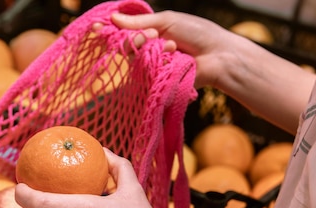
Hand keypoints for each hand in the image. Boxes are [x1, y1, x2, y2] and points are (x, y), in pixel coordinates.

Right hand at [108, 10, 238, 88]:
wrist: (218, 56)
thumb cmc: (197, 34)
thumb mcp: (167, 21)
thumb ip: (139, 23)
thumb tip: (113, 18)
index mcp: (149, 31)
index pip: (123, 31)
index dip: (109, 30)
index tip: (97, 28)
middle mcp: (148, 49)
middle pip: (125, 46)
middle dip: (135, 40)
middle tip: (151, 36)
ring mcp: (151, 65)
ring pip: (134, 59)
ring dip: (150, 50)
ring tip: (171, 46)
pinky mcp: (156, 80)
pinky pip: (145, 72)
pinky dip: (159, 62)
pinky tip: (174, 57)